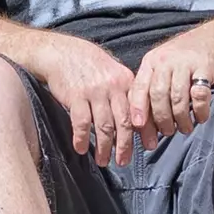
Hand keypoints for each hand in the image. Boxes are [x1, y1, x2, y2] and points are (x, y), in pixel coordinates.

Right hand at [31, 34, 140, 166]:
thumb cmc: (90, 66)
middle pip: (124, 122)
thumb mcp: (113, 74)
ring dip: (104, 147)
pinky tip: (81, 149)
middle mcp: (113, 87)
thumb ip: (124, 95)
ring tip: (103, 161)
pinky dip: (81, 139)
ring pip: (104, 126)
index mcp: (126, 82)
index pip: (140, 109)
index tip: (150, 145)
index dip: (146, 129)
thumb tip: (135, 123)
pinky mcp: (76, 97)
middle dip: (125, 145)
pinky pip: (81, 123)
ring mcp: (94, 92)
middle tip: (124, 161)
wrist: (63, 53)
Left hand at [130, 27, 213, 148]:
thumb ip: (149, 91)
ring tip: (184, 128)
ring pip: (178, 98)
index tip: (138, 127)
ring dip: (181, 119)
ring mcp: (186, 63)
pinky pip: (199, 95)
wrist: (213, 39)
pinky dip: (200, 111)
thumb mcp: (161, 68)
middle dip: (161, 119)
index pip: (139, 88)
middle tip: (167, 132)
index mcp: (151, 62)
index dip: (137, 109)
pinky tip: (200, 117)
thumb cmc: (182, 61)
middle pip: (158, 95)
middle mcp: (166, 61)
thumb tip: (141, 126)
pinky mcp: (205, 68)